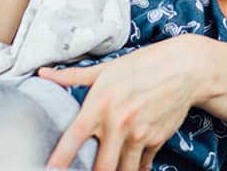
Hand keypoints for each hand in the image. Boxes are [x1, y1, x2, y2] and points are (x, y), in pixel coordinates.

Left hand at [38, 36, 203, 170]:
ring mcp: (140, 134)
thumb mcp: (105, 69)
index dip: (60, 158)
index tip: (48, 169)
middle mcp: (119, 122)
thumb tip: (42, 74)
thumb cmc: (141, 65)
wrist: (184, 68)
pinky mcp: (156, 140)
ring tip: (109, 169)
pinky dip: (136, 169)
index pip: (74, 138)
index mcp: (100, 103)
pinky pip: (143, 166)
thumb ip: (72, 76)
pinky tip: (130, 166)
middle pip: (101, 167)